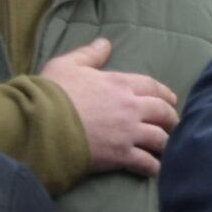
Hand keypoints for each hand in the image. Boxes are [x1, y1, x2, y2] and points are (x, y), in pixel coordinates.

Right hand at [40, 39, 177, 176]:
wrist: (38, 123)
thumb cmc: (49, 92)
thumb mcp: (66, 65)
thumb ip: (89, 54)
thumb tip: (105, 43)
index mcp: (119, 84)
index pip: (152, 87)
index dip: (164, 93)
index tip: (171, 99)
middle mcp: (130, 108)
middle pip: (163, 113)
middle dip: (171, 119)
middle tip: (173, 124)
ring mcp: (128, 133)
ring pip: (160, 138)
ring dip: (166, 143)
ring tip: (168, 147)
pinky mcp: (121, 155)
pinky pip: (147, 163)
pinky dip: (154, 167)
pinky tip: (156, 168)